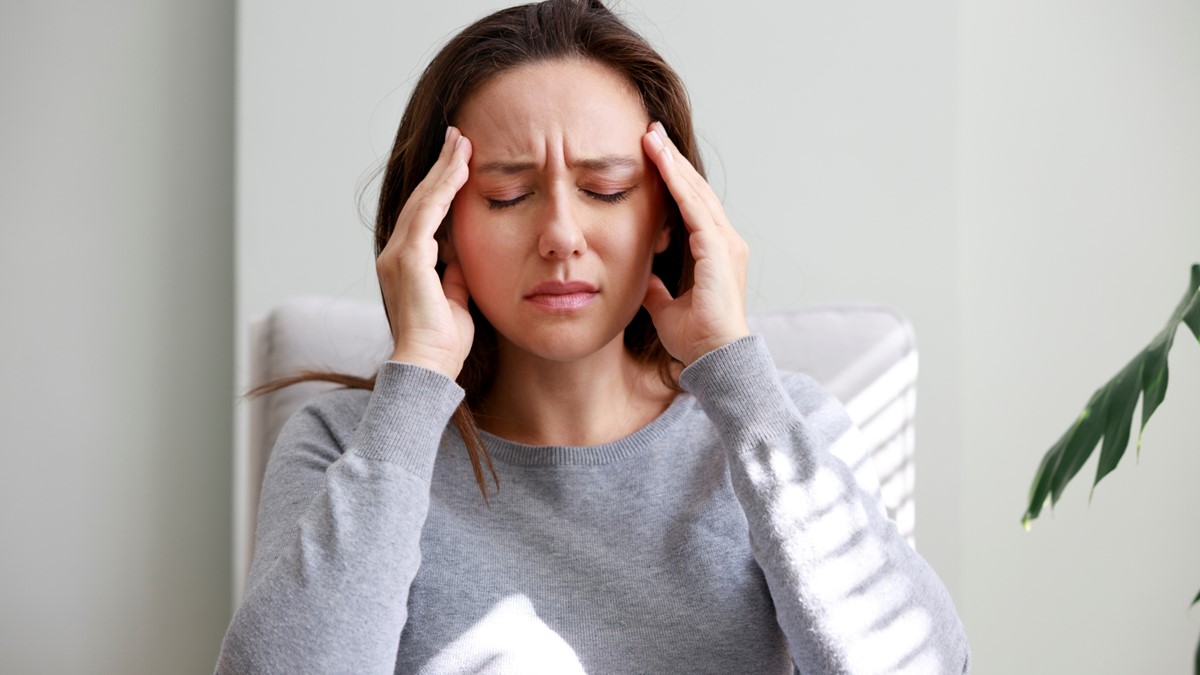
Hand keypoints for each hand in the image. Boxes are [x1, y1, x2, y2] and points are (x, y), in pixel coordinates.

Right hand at [377, 126, 474, 378]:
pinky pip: (427, 215)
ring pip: (424, 201)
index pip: (426, 215)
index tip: (460, 162)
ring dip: (444, 170)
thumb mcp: (455, 300)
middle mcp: (395, 254)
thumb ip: (454, 277)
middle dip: (442, 167)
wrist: (429, 366)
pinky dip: (443, 189)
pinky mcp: (409, 260)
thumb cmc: (443, 343)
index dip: (442, 187)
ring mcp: (398, 255)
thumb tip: (461, 259)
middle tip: (459, 138)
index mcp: (406, 264)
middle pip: (422, 200)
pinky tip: (459, 169)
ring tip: (462, 143)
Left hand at [641, 121, 749, 365]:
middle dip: (671, 160)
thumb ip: (657, 289)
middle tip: (650, 131)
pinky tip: (662, 163)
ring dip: (672, 163)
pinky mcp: (718, 251)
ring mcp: (725, 244)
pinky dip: (678, 184)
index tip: (652, 154)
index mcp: (714, 252)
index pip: (690, 205)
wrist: (714, 359)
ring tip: (651, 136)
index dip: (671, 179)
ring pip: (695, 193)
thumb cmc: (696, 338)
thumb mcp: (666, 307)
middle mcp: (724, 242)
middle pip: (694, 190)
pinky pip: (695, 209)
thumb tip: (643, 279)